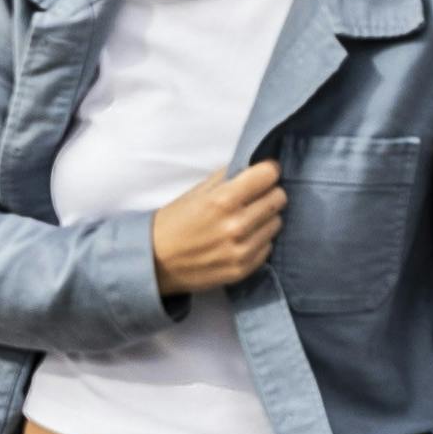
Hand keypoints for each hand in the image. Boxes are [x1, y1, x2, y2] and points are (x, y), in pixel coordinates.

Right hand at [150, 162, 285, 294]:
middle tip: (254, 197)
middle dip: (268, 193)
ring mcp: (242, 250)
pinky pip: (268, 246)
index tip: (262, 173)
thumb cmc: (172, 223)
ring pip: (277, 222)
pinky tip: (241, 239)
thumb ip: (225, 177)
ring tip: (245, 220)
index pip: (268, 175)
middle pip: (279, 198)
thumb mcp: (194, 193)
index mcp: (222, 201)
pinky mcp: (244, 269)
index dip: (267, 171)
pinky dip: (259, 240)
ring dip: (265, 218)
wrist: (154, 263)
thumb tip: (253, 165)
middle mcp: (237, 225)